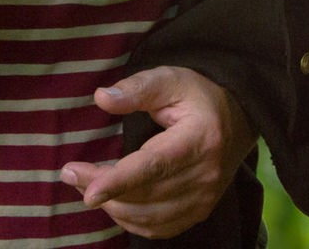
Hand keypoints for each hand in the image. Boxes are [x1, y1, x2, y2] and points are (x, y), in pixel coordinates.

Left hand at [60, 66, 255, 239]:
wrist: (238, 119)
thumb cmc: (197, 96)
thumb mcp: (170, 79)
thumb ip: (136, 88)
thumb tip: (101, 98)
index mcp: (199, 139)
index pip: (154, 166)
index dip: (119, 182)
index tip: (88, 192)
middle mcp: (206, 175)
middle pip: (146, 194)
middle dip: (102, 189)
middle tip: (71, 172)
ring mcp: (205, 198)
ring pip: (149, 217)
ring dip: (112, 206)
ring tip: (86, 182)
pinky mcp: (200, 211)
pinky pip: (159, 228)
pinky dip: (130, 220)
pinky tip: (113, 202)